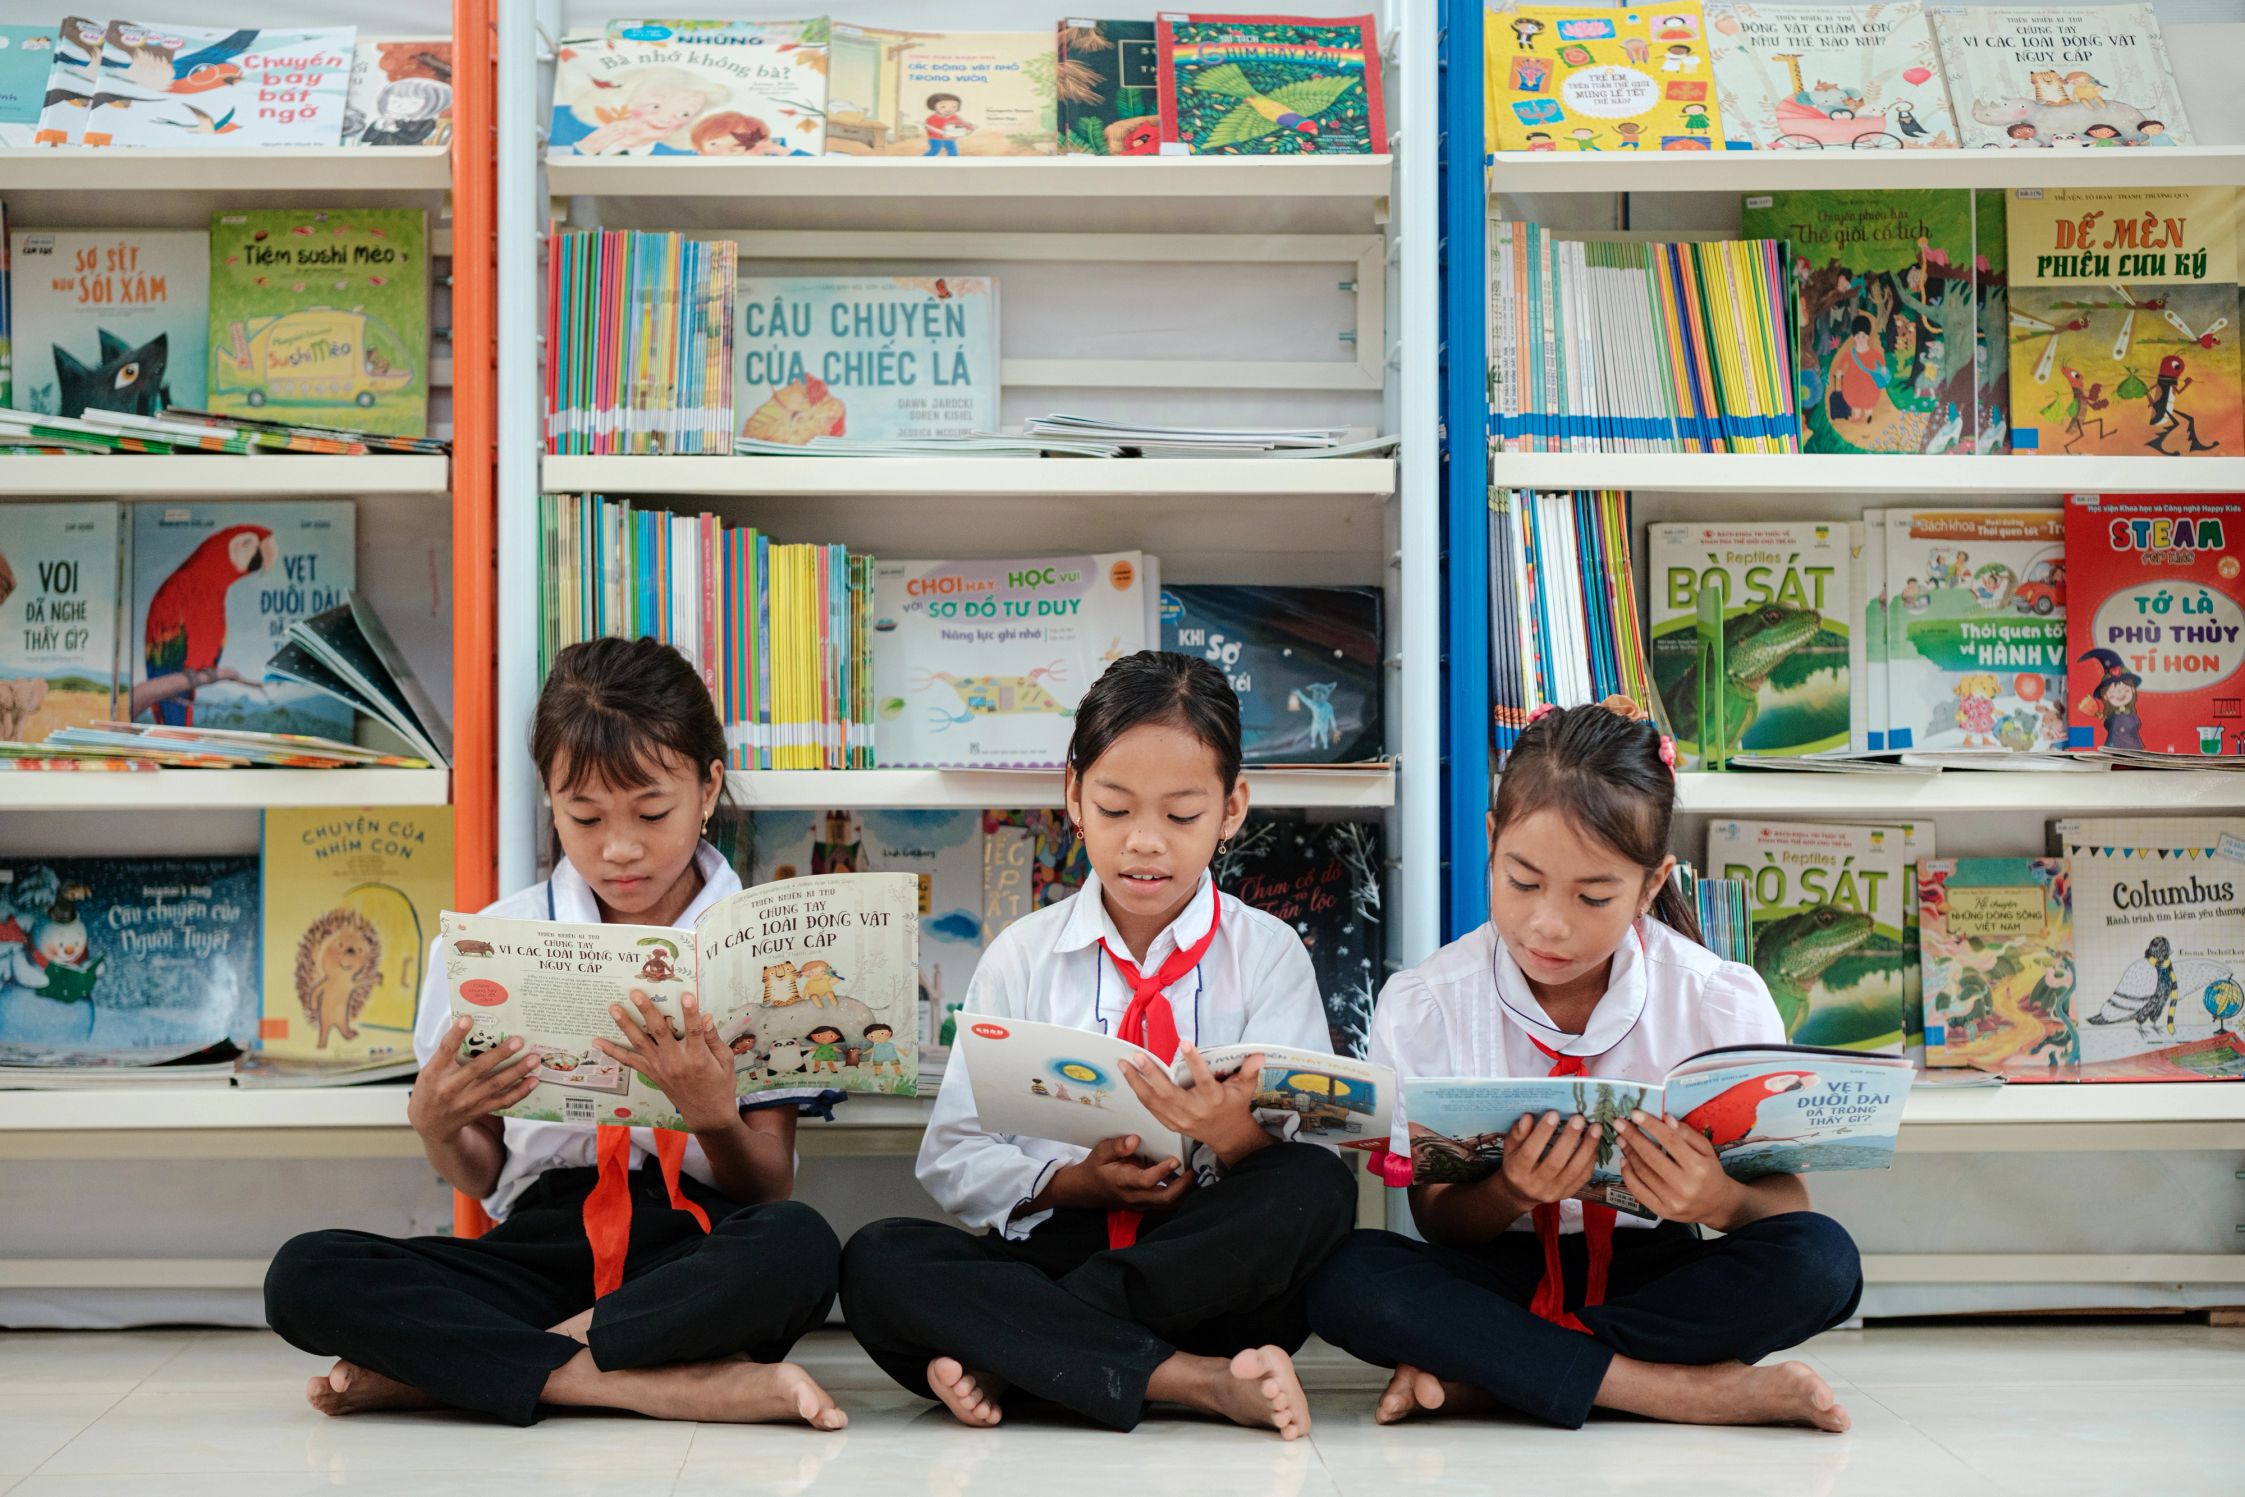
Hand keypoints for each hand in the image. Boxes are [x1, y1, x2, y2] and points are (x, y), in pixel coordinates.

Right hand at [408, 1016, 540, 1140]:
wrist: (430, 1124)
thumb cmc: (433, 1088)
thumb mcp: (432, 1070)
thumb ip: (449, 1052)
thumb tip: (473, 1023)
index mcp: (435, 1072)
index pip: (445, 1050)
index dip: (456, 1034)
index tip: (468, 1018)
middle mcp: (450, 1087)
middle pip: (478, 1068)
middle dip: (500, 1054)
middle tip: (518, 1041)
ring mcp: (466, 1101)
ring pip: (495, 1084)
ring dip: (517, 1071)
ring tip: (533, 1059)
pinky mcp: (478, 1110)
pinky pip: (503, 1101)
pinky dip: (520, 1092)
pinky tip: (533, 1081)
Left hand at [592, 989, 738, 1133]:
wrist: (707, 1114)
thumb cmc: (720, 1084)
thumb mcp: (725, 1061)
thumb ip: (713, 1038)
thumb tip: (706, 1017)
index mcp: (698, 1058)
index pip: (694, 1031)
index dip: (691, 1013)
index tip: (687, 995)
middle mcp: (676, 1062)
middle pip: (659, 1032)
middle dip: (647, 1011)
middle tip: (636, 993)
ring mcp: (661, 1068)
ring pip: (640, 1043)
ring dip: (625, 1024)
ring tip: (614, 1008)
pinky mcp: (652, 1074)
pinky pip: (630, 1062)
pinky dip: (613, 1052)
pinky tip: (598, 1042)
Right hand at [1043, 1135, 1193, 1211]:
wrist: (1087, 1190)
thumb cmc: (1096, 1168)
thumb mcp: (1100, 1152)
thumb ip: (1117, 1146)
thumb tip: (1135, 1139)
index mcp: (1122, 1181)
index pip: (1145, 1181)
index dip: (1162, 1172)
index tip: (1175, 1160)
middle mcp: (1133, 1196)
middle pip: (1163, 1198)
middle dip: (1182, 1186)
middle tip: (1193, 1170)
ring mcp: (1140, 1204)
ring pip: (1167, 1205)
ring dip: (1184, 1193)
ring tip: (1194, 1177)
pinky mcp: (1145, 1206)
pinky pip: (1166, 1206)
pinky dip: (1179, 1197)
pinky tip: (1186, 1184)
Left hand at [1121, 1046, 1269, 1166]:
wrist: (1226, 1136)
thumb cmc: (1234, 1106)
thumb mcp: (1245, 1089)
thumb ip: (1249, 1072)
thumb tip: (1258, 1054)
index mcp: (1213, 1099)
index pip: (1204, 1080)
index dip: (1194, 1063)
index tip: (1184, 1043)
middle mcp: (1194, 1111)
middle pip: (1169, 1093)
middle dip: (1151, 1075)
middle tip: (1138, 1056)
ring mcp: (1180, 1120)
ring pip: (1154, 1102)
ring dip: (1137, 1083)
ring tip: (1124, 1065)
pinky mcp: (1171, 1124)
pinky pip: (1151, 1109)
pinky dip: (1140, 1094)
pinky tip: (1131, 1080)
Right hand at [1497, 1110, 1598, 1208]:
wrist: (1522, 1193)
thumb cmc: (1516, 1163)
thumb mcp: (1510, 1148)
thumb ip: (1517, 1133)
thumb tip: (1528, 1117)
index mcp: (1517, 1171)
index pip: (1529, 1152)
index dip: (1542, 1133)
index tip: (1553, 1113)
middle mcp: (1535, 1184)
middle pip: (1555, 1162)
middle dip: (1569, 1138)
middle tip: (1579, 1119)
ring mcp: (1554, 1191)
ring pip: (1573, 1170)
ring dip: (1587, 1148)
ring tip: (1595, 1128)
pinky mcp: (1568, 1193)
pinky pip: (1583, 1176)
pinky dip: (1591, 1158)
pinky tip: (1595, 1143)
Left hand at [1619, 1111, 1744, 1226]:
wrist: (1716, 1205)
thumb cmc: (1709, 1172)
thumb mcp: (1706, 1149)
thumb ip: (1687, 1133)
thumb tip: (1666, 1118)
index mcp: (1699, 1167)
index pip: (1670, 1141)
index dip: (1651, 1125)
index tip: (1635, 1113)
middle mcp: (1685, 1185)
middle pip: (1652, 1156)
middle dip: (1632, 1137)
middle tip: (1619, 1123)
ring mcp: (1672, 1200)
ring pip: (1643, 1172)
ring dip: (1628, 1153)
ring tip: (1621, 1139)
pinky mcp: (1662, 1211)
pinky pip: (1638, 1191)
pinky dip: (1628, 1174)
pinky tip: (1624, 1160)